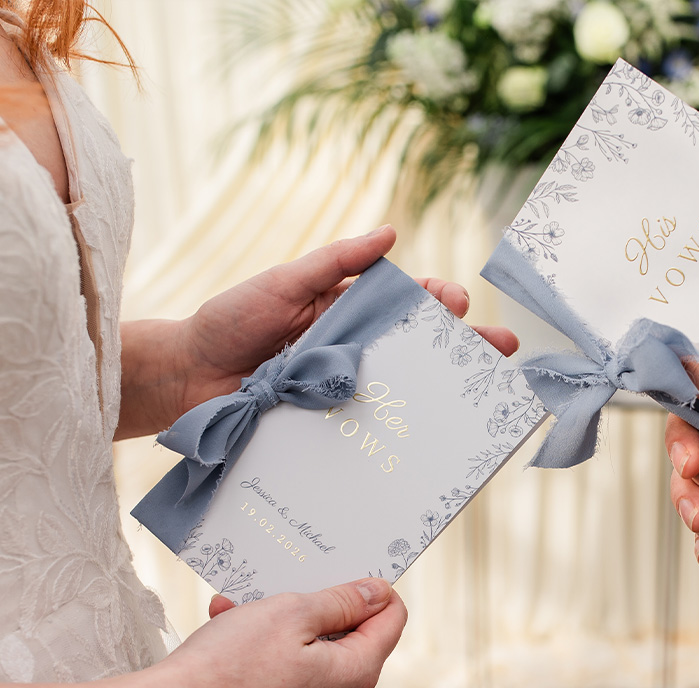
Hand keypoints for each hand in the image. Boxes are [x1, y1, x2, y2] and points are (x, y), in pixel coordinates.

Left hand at [121, 226, 518, 435]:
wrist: (185, 379)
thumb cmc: (228, 323)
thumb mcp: (282, 284)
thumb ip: (333, 262)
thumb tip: (389, 233)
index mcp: (345, 310)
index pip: (404, 302)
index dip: (437, 301)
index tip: (458, 303)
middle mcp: (352, 350)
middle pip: (416, 346)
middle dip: (461, 346)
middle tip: (502, 349)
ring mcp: (343, 389)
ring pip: (402, 387)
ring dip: (440, 388)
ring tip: (480, 392)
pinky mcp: (330, 424)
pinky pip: (371, 424)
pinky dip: (400, 428)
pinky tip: (428, 434)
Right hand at [154, 577, 406, 687]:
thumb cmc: (228, 665)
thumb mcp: (291, 612)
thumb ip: (343, 601)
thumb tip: (378, 594)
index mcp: (356, 676)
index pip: (391, 622)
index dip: (375, 591)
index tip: (348, 571)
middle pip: (350, 640)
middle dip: (315, 609)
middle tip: (280, 587)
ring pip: (311, 656)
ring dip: (281, 627)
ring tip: (240, 607)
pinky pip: (287, 678)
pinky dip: (265, 654)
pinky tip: (228, 630)